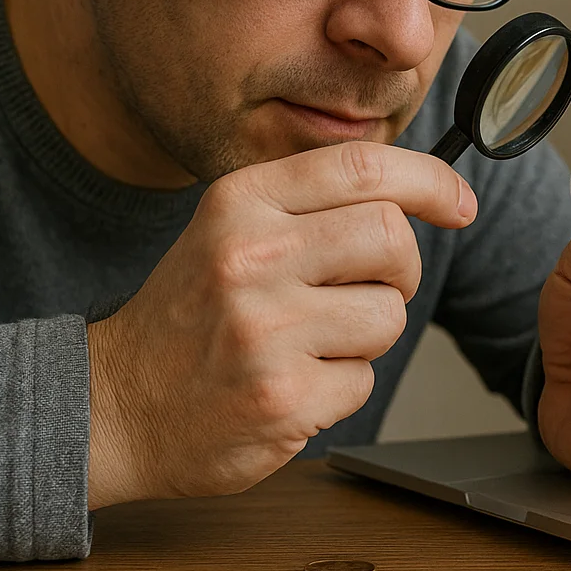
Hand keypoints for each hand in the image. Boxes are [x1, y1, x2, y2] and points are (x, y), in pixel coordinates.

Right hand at [85, 142, 475, 508]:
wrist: (111, 404)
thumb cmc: (190, 314)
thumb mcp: (233, 230)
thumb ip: (313, 203)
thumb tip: (421, 190)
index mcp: (241, 202)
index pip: (363, 166)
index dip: (430, 181)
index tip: (458, 204)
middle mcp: (251, 258)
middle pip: (392, 238)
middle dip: (400, 269)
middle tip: (368, 288)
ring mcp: (265, 331)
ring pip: (388, 315)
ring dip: (366, 336)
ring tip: (309, 342)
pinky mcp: (281, 399)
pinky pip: (363, 382)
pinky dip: (340, 388)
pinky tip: (290, 383)